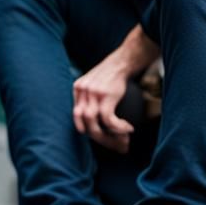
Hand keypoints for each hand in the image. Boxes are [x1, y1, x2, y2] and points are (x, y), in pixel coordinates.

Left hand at [72, 25, 159, 153]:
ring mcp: (92, 94)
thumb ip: (92, 97)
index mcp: (77, 89)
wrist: (125, 58)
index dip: (88, 131)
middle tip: (116, 146)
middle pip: (84, 125)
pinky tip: (129, 129)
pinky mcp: (105, 96)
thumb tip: (98, 119)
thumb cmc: (115, 72)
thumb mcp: (97, 82)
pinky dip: (119, 128)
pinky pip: (109, 120)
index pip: (77, 118)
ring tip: (123, 141)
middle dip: (100, 140)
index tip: (103, 138)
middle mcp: (81, 91)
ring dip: (110, 138)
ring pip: (95, 126)